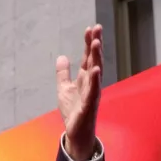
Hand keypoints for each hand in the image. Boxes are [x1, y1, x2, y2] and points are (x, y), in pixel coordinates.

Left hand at [57, 24, 102, 160]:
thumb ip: (63, 73)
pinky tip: (95, 69)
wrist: (76, 132)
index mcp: (85, 78)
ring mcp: (92, 93)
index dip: (89, 43)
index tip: (90, 28)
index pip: (88, 57)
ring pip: (96, 72)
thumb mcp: (64, 88)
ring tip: (96, 42)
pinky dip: (95, 80)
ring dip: (97, 57)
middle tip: (97, 28)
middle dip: (96, 44)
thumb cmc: (73, 110)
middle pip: (94, 60)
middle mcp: (91, 83)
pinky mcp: (89, 104)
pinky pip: (93, 90)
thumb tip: (62, 57)